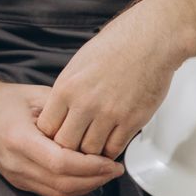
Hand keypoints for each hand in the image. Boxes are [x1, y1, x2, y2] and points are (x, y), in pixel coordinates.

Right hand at [0, 80, 125, 195]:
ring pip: (59, 193)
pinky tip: (87, 177)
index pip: (61, 164)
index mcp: (18, 139)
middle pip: (63, 184)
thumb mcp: (38, 97)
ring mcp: (15, 176)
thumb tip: (98, 128)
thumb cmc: (5, 101)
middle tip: (115, 169)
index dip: (91, 166)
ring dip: (87, 187)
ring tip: (105, 174)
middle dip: (95, 179)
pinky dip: (73, 188)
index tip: (111, 161)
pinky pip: (51, 193)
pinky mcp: (18, 182)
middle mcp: (15, 163)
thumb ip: (65, 113)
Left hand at [38, 0, 184, 157]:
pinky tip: (109, 146)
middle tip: (74, 148)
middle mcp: (84, 103)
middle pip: (65, 144)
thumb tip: (59, 113)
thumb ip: (66, 91)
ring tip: (92, 150)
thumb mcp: (77, 65)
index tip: (57, 137)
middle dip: (68, 150)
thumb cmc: (114, 47)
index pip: (47, 126)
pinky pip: (115, 148)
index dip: (50, 136)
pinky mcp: (132, 120)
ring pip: (90, 151)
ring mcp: (109, 114)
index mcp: (66, 88)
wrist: (148, 41)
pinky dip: (110, 152)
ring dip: (90, 153)